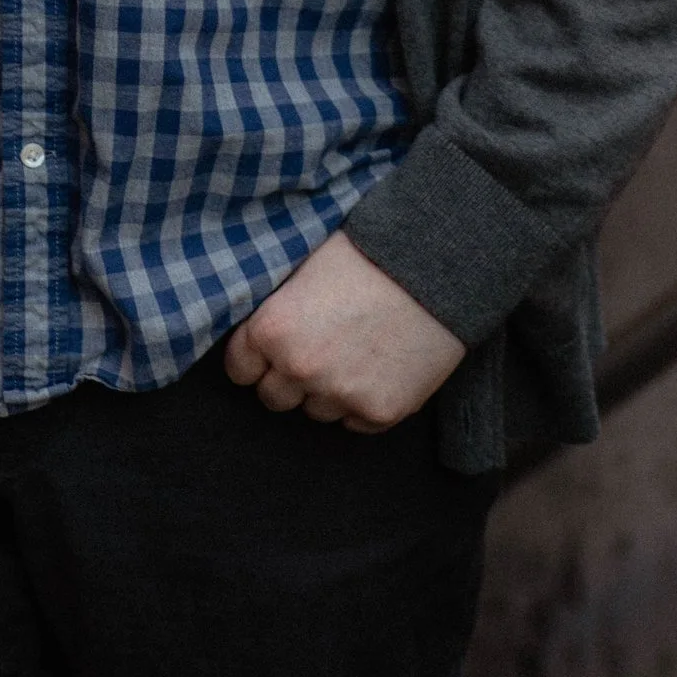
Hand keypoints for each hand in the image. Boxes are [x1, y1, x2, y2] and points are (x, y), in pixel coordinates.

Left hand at [223, 231, 464, 432]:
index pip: (239, 369)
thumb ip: (277, 305)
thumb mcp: (305, 265)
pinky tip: (378, 367)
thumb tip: (256, 325)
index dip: (255, 357)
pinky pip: (355, 423)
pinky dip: (362, 402)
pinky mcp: (379, 413)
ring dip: (327, 391)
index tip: (271, 349)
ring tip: (354, 352)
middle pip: (273, 398)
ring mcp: (340, 395)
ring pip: (316, 412)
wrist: (437, 265)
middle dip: (288, 378)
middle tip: (317, 349)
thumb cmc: (368, 252)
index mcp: (273, 329)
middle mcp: (300, 368)